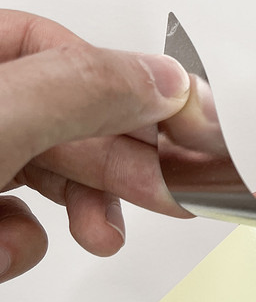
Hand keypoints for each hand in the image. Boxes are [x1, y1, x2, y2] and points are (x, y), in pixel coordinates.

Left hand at [0, 10, 191, 282]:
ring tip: (100, 235)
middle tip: (176, 190)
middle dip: (123, 166)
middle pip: (72, 121)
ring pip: (49, 175)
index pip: (65, 51)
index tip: (191, 125)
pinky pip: (13, 220)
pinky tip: (8, 250)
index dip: (136, 88)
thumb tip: (163, 81)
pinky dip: (19, 243)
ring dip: (83, 211)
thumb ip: (80, 92)